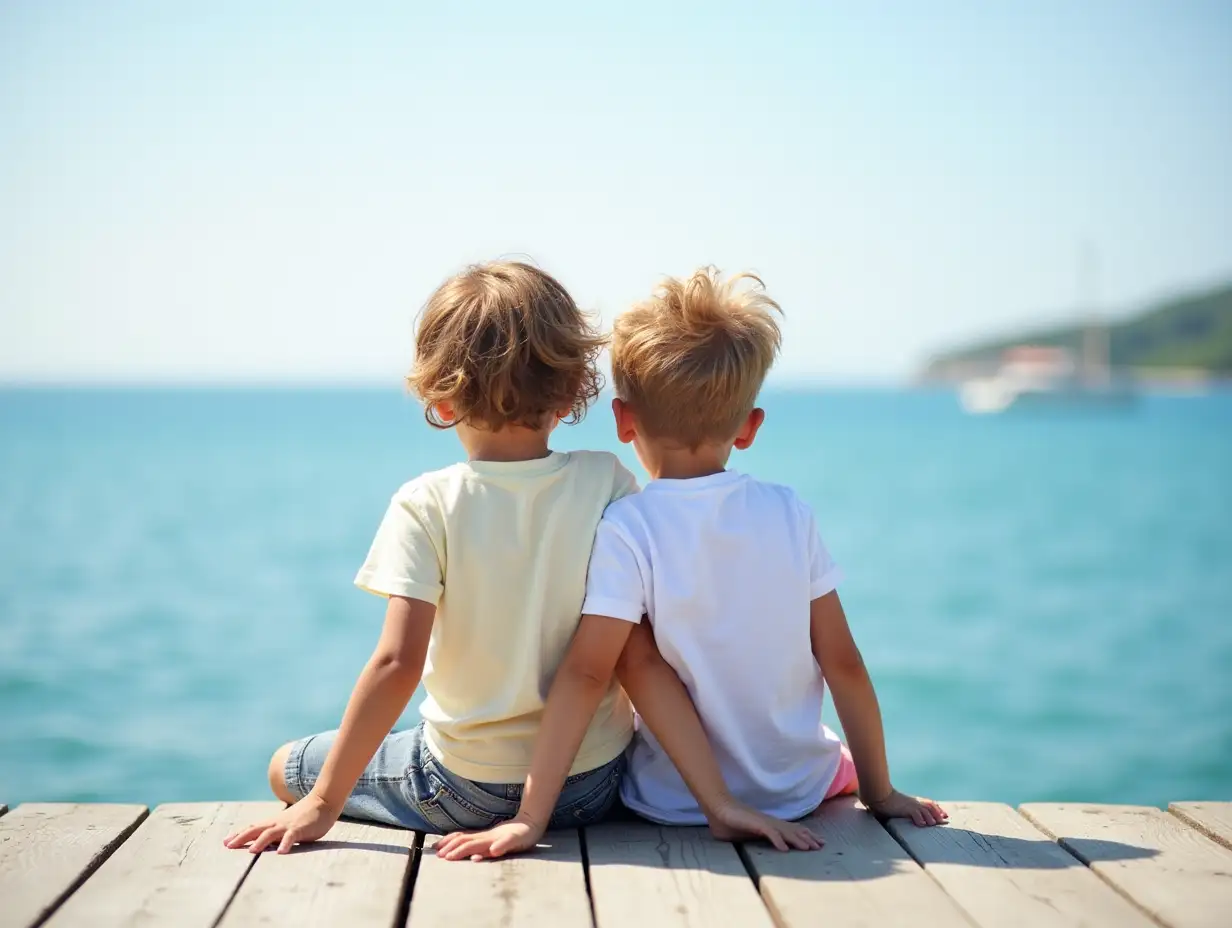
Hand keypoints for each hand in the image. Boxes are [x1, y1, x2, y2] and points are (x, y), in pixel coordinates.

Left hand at [223, 793, 340, 853]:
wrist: (323, 801)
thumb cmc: (306, 815)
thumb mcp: (288, 824)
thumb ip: (277, 833)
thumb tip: (266, 843)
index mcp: (273, 822)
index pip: (252, 828)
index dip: (239, 834)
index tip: (225, 842)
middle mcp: (277, 823)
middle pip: (255, 829)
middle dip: (241, 837)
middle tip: (228, 846)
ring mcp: (288, 825)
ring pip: (270, 833)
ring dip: (260, 842)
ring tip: (251, 852)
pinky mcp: (300, 828)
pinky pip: (291, 836)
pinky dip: (285, 844)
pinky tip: (281, 853)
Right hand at [432, 814, 545, 861]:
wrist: (531, 821)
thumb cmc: (524, 834)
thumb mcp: (517, 841)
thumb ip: (504, 845)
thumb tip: (492, 851)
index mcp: (489, 839)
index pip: (469, 845)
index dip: (458, 851)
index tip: (446, 858)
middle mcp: (484, 837)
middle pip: (462, 840)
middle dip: (448, 846)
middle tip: (436, 854)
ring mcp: (485, 835)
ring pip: (463, 836)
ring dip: (450, 841)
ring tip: (438, 847)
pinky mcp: (487, 836)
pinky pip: (468, 836)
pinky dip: (457, 839)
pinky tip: (454, 842)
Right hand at [706, 798, 822, 850]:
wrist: (718, 808)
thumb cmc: (730, 821)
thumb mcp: (747, 832)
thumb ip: (757, 837)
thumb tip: (764, 844)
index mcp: (769, 824)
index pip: (790, 829)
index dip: (804, 835)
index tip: (815, 843)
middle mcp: (770, 821)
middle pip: (793, 830)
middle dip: (808, 838)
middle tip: (822, 845)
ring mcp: (763, 822)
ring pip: (785, 831)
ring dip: (798, 840)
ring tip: (809, 848)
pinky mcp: (755, 823)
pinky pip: (769, 832)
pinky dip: (778, 840)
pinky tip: (784, 849)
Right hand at [863, 789, 947, 826]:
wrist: (880, 795)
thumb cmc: (888, 801)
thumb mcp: (901, 804)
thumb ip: (907, 809)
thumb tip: (913, 816)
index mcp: (914, 800)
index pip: (929, 803)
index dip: (937, 809)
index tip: (944, 815)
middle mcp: (914, 802)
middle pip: (930, 806)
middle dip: (938, 813)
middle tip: (944, 820)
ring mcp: (911, 804)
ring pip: (925, 810)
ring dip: (930, 817)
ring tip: (934, 824)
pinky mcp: (906, 808)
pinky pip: (915, 814)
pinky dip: (919, 819)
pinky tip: (922, 824)